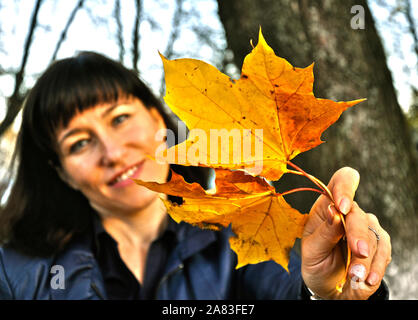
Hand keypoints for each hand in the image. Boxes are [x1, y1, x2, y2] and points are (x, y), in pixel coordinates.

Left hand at [301, 167, 391, 298]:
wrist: (329, 286)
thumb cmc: (316, 263)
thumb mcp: (312, 250)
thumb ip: (325, 232)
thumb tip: (334, 211)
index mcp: (326, 206)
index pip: (341, 181)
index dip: (345, 188)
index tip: (342, 207)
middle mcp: (348, 212)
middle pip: (358, 214)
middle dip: (358, 235)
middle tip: (357, 253)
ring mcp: (366, 226)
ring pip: (373, 235)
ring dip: (365, 259)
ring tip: (356, 277)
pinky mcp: (379, 243)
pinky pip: (384, 251)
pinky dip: (376, 266)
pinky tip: (367, 279)